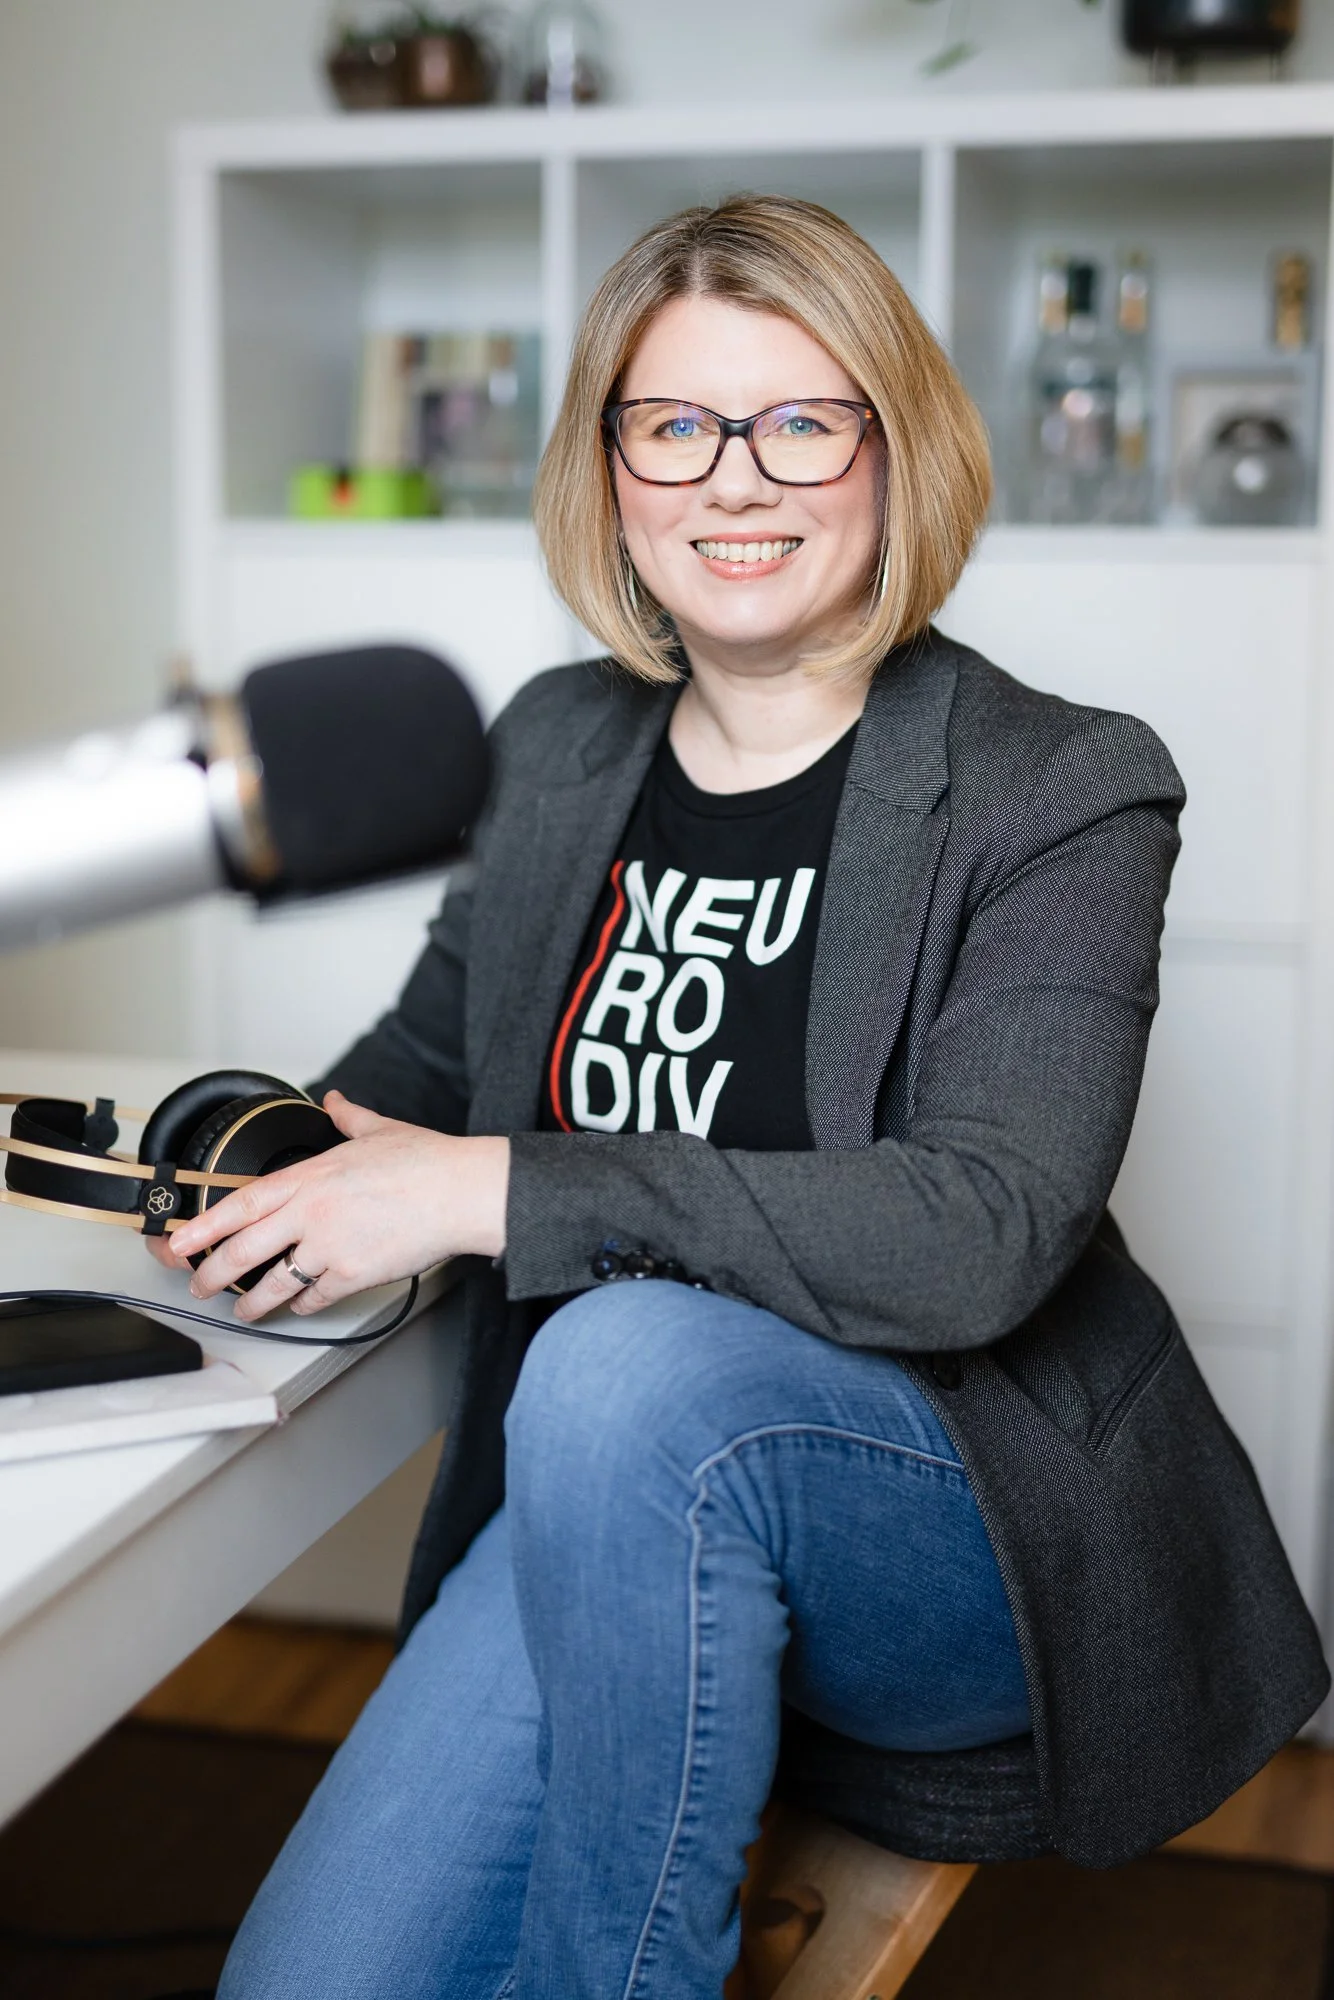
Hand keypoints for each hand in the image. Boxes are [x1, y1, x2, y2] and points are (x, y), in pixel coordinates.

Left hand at [163, 1091, 508, 1322]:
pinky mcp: (352, 1276)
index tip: (178, 1241)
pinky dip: (302, 1305)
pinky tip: (298, 1306)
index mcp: (309, 1177)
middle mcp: (310, 1213)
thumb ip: (349, 1117)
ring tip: (243, 1310)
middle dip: (212, 1274)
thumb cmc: (427, 1163)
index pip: (240, 1204)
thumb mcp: (380, 1129)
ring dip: (252, 1302)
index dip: (203, 1227)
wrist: (460, 1193)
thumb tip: (336, 1100)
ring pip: (273, 1285)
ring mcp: (328, 1248)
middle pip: (243, 1252)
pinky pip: (313, 1298)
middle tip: (198, 1284)